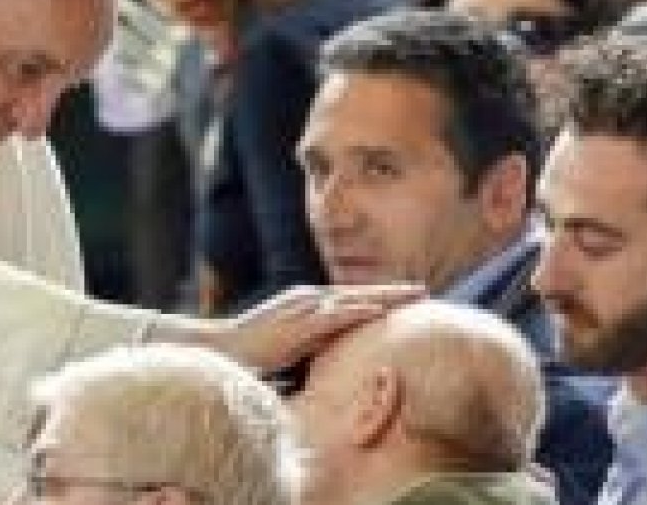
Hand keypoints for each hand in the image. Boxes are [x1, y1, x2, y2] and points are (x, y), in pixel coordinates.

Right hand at [207, 284, 424, 372]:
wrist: (223, 351)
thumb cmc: (255, 354)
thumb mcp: (293, 347)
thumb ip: (314, 344)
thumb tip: (337, 355)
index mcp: (309, 305)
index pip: (352, 299)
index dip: (382, 298)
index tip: (408, 298)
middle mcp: (309, 299)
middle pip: (359, 293)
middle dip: (392, 292)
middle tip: (423, 290)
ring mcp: (303, 308)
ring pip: (353, 299)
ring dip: (385, 296)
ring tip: (413, 295)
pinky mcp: (297, 323)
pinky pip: (333, 316)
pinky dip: (357, 311)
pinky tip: (379, 310)